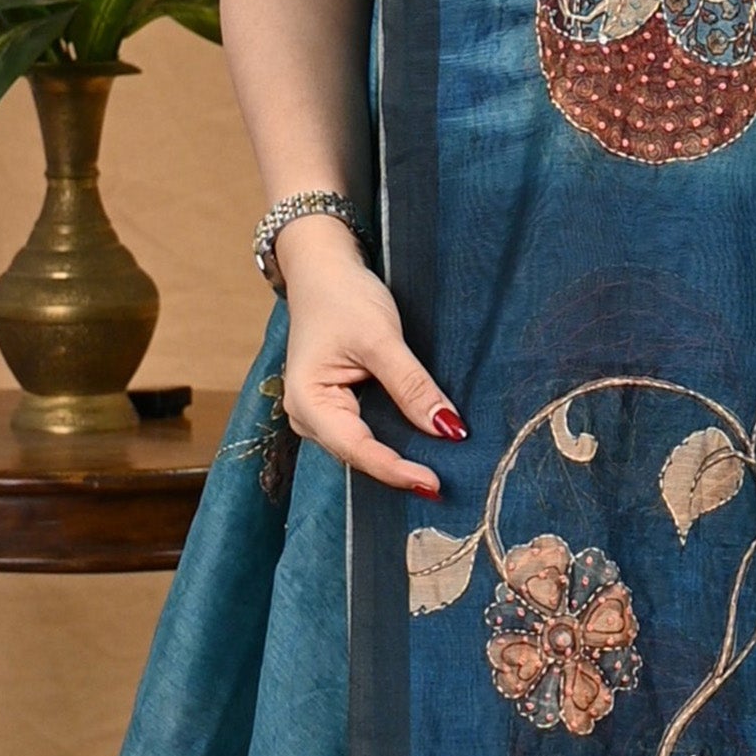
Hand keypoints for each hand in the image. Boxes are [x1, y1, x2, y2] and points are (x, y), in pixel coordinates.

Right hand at [275, 215, 463, 493]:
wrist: (324, 269)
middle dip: (400, 470)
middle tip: (447, 486)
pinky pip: (368, 434)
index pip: (357, 449)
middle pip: (359, 456)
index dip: (396, 469)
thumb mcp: (381, 338)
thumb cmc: (344, 297)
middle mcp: (309, 417)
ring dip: (400, 458)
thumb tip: (448, 429)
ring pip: (364, 449)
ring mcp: (322, 415)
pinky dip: (395, 441)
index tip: (434, 484)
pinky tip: (425, 448)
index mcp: (308, 401)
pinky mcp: (338, 408)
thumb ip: (412, 386)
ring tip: (442, 473)